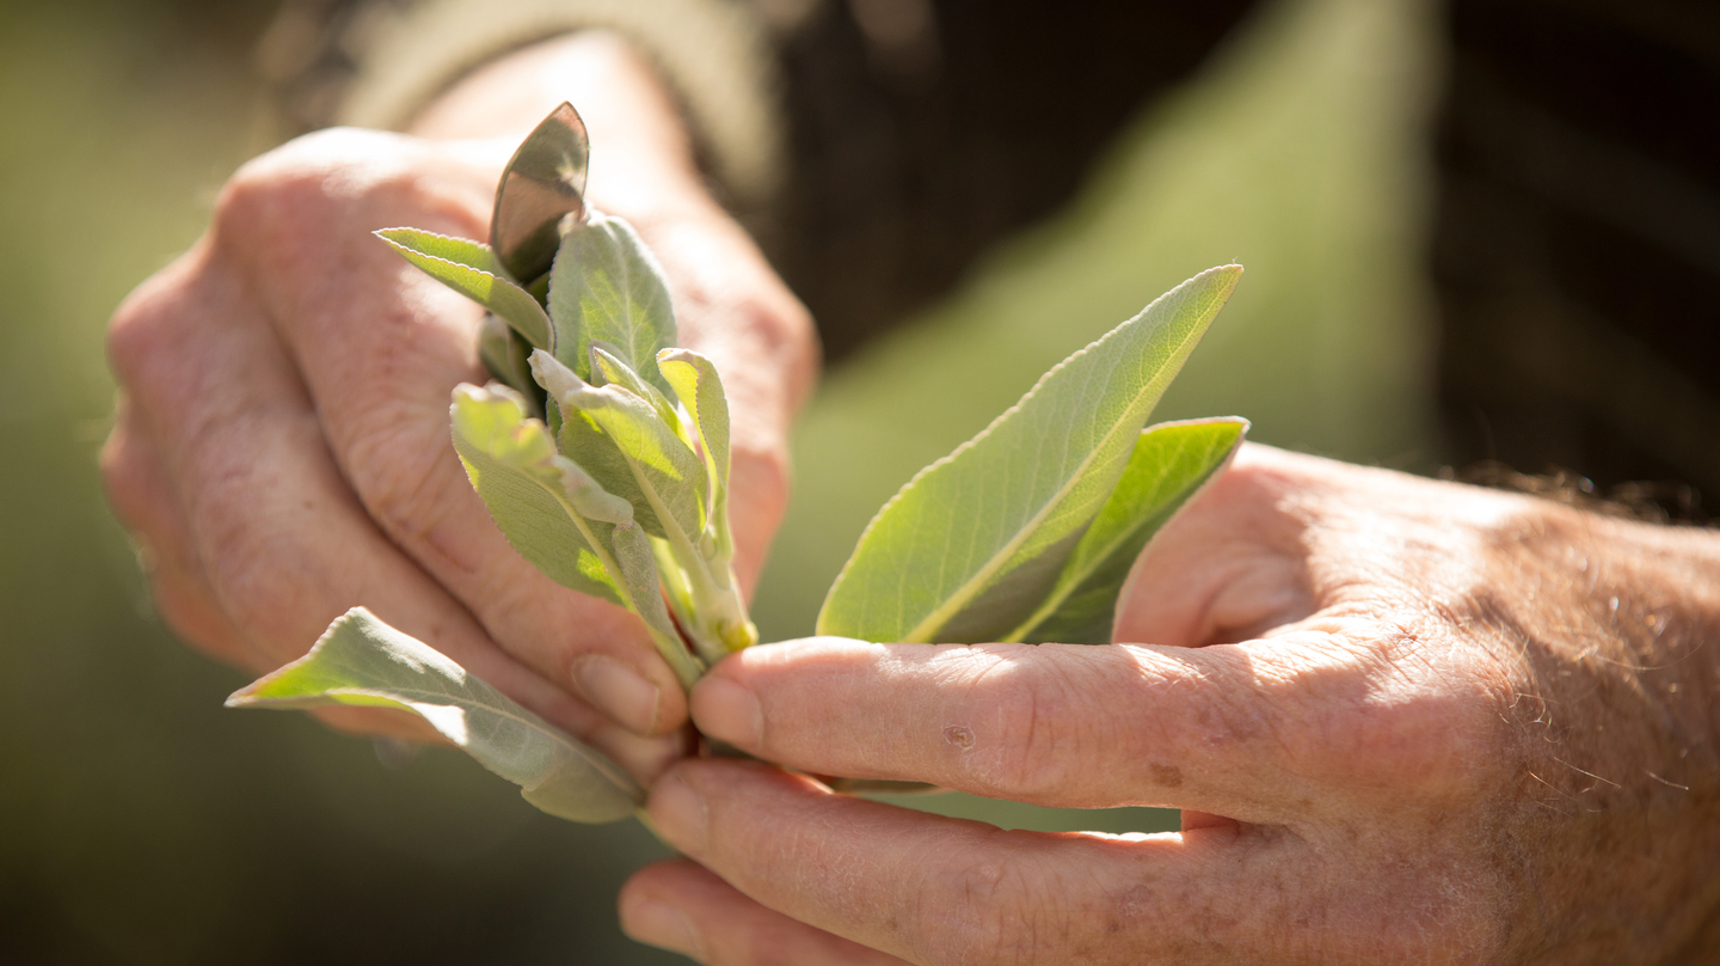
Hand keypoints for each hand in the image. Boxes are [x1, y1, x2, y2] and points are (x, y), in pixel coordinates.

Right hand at [101, 34, 815, 774]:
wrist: (505, 235)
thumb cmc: (615, 271)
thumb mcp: (711, 316)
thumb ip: (717, 454)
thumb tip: (700, 637)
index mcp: (336, 221)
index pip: (421, 458)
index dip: (537, 596)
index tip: (650, 687)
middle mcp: (210, 311)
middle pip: (310, 552)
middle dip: (484, 675)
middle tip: (624, 740)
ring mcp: (164, 415)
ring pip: (271, 610)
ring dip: (437, 699)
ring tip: (585, 733)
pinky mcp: (165, 502)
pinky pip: (258, 632)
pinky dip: (389, 683)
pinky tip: (502, 688)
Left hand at [621, 444, 1719, 963]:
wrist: (1670, 760)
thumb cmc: (1472, 606)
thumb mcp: (1305, 528)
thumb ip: (1117, 585)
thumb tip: (925, 674)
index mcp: (1357, 733)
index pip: (1060, 733)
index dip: (871, 718)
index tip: (727, 691)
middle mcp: (1348, 909)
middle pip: (1016, 924)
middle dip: (807, 869)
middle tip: (665, 805)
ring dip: (826, 962)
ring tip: (679, 898)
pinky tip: (813, 951)